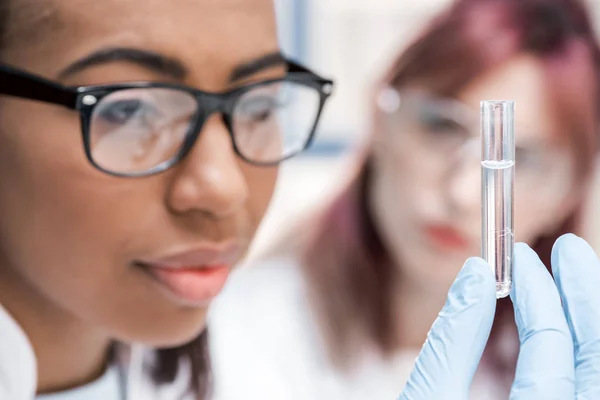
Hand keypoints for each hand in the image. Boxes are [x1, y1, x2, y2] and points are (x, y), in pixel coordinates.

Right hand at [398, 234, 599, 399]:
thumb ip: (451, 340)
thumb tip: (476, 274)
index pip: (549, 343)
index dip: (537, 291)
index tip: (519, 257)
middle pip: (595, 357)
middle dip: (583, 295)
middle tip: (569, 248)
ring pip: (599, 372)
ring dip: (588, 317)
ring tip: (575, 274)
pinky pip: (587, 383)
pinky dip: (582, 347)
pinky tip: (568, 319)